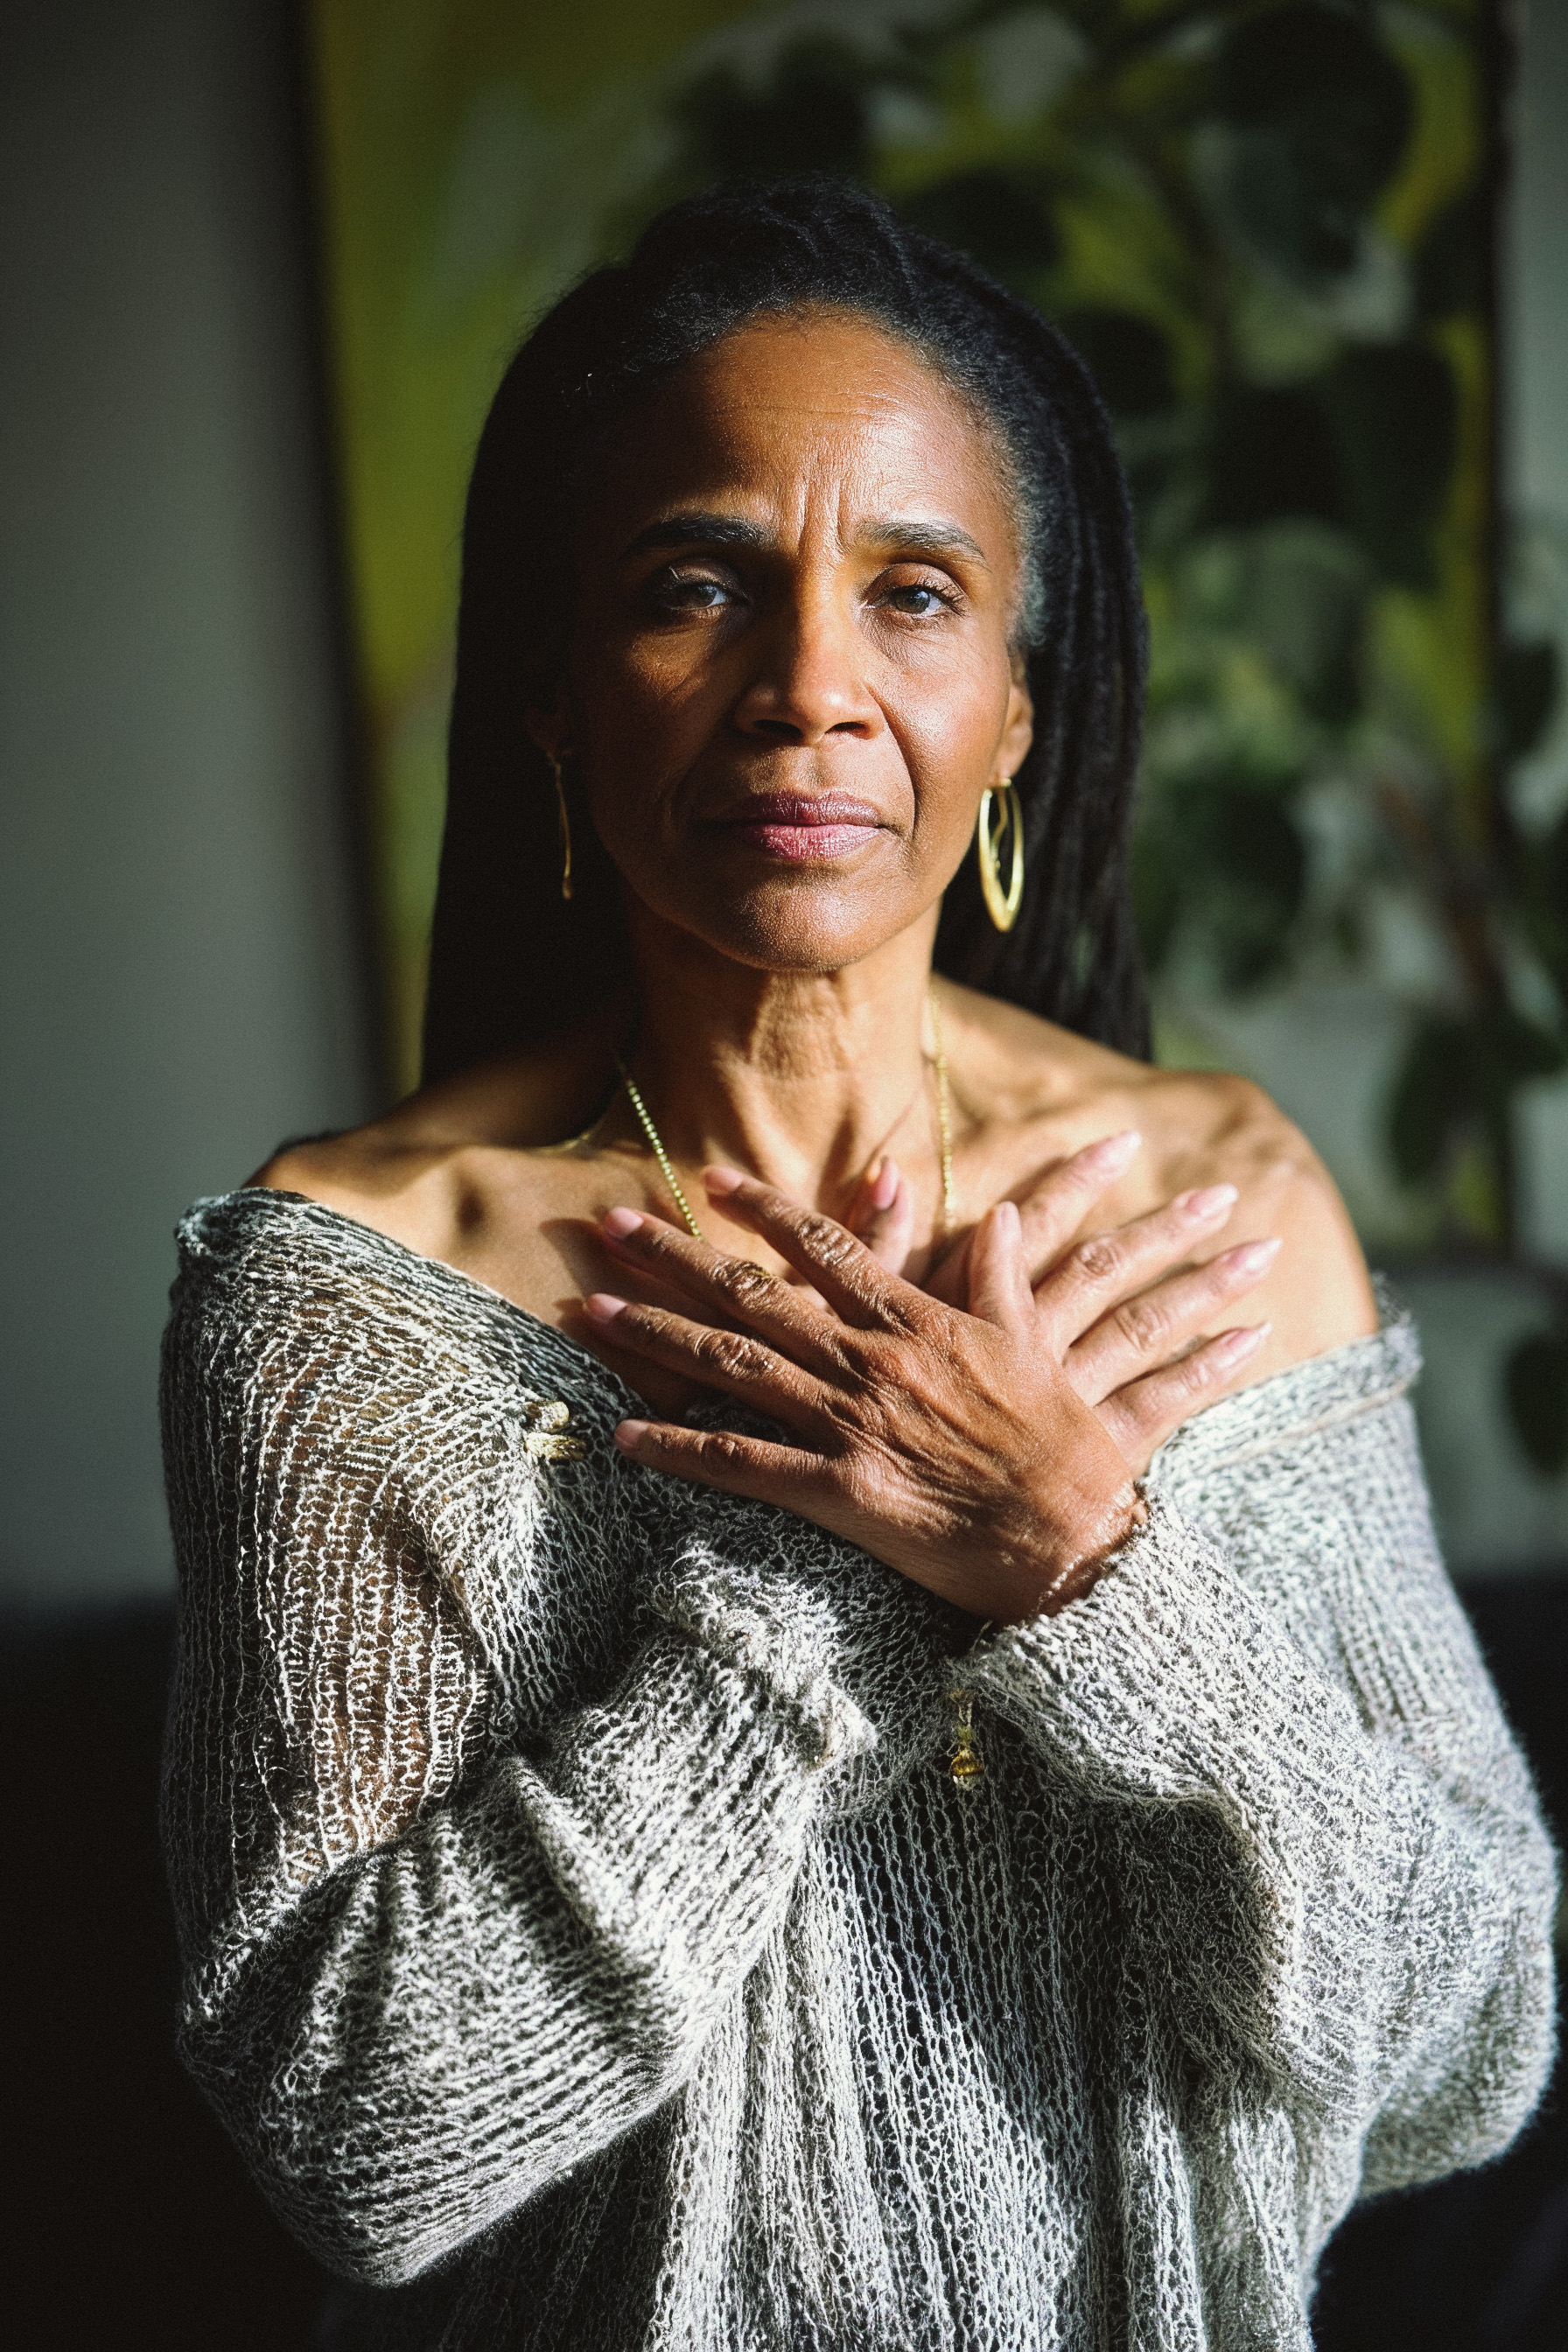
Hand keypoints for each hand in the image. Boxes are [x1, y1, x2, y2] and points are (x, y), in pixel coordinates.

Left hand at [582, 1157, 1270, 1624]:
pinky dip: (679, 1447)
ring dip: (658, 1335)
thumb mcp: (1034, 1344)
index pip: (823, 1247)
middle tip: (610, 1226)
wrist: (1072, 1535)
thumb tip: (1000, 1212)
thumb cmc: (1059, 1444)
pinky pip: (743, 1464)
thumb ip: (1003, 1276)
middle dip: (675, 1257)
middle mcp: (870, 1362)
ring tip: (594, 1309)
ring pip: (735, 1366)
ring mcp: (850, 1425)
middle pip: (754, 1296)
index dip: (761, 1210)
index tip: (708, 1179)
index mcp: (914, 1322)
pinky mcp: (838, 1492)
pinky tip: (625, 1435)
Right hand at [844, 1134, 1277, 1468]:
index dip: (1077, 1184)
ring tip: (1263, 1251)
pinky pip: (1161, 1404)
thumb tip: (890, 1167)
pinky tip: (1254, 1339)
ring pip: (1145, 1328)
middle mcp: (1027, 1345)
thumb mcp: (836, 1328)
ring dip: (1205, 1286)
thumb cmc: (846, 1432)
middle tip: (1225, 1194)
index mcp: (970, 1309)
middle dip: (1165, 1230)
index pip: (1035, 1229)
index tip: (1125, 1142)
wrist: (873, 1530)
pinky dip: (1209, 1370)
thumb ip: (869, 1246)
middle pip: (1106, 1273)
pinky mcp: (1088, 1457)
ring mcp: (1063, 1400)